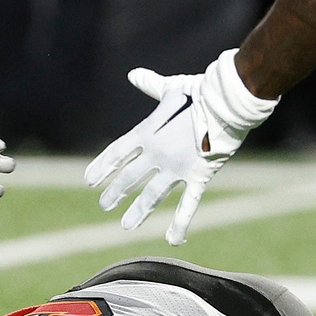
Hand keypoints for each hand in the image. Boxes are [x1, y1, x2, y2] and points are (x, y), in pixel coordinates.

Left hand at [85, 50, 277, 243]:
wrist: (226, 104)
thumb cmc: (200, 92)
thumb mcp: (172, 88)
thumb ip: (151, 86)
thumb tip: (134, 75)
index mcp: (147, 132)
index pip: (117, 153)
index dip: (102, 166)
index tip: (89, 180)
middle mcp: (157, 153)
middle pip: (129, 177)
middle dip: (115, 191)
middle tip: (104, 204)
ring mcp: (176, 168)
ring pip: (152, 195)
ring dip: (138, 211)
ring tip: (125, 226)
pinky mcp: (197, 176)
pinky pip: (188, 204)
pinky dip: (180, 223)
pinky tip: (171, 239)